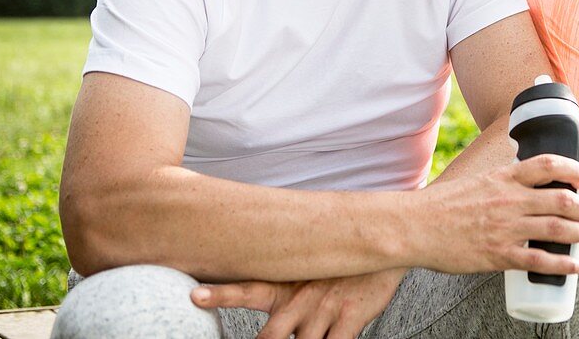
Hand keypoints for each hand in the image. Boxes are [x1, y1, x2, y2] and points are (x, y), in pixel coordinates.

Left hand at [191, 268, 403, 338]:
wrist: (383, 248)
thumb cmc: (339, 265)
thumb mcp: (307, 267)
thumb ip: (283, 288)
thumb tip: (261, 309)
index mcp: (286, 286)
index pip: (247, 288)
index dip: (221, 293)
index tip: (196, 295)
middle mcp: (300, 299)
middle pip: (270, 335)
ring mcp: (324, 310)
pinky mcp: (349, 318)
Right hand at [412, 154, 578, 275]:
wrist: (414, 226)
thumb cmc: (442, 205)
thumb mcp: (476, 181)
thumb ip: (501, 183)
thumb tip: (521, 182)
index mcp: (503, 178)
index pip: (548, 165)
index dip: (573, 170)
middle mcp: (510, 200)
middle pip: (562, 200)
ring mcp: (506, 228)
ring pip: (557, 230)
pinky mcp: (499, 254)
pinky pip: (540, 260)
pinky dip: (563, 264)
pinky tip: (575, 267)